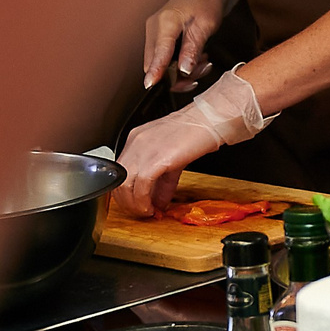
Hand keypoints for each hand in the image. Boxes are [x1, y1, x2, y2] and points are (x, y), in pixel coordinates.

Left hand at [113, 67, 267, 217]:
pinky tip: (153, 206)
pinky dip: (143, 200)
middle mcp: (135, 144)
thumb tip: (159, 201)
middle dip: (126, 202)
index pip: (118, 171)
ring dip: (133, 204)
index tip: (134, 203)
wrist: (210, 119)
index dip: (124, 191)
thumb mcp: (174, 157)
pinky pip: (141, 185)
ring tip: (146, 211)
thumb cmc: (197, 132)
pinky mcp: (157, 159)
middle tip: (140, 211)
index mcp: (136, 140)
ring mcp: (143, 150)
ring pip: (124, 185)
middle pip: (117, 180)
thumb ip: (163, 181)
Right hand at [141, 0, 235, 93]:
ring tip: (205, 62)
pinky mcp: (160, 37)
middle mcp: (154, 28)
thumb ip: (193, 48)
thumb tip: (183, 70)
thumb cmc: (206, 1)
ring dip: (184, 69)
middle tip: (202, 69)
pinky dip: (182, 62)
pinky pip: (166, 57)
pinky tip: (198, 57)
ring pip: (162, 62)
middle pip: (157, 61)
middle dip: (179, 73)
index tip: (150, 84)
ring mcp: (155, 32)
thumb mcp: (205, 25)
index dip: (155, 70)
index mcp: (165, 23)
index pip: (159, 52)